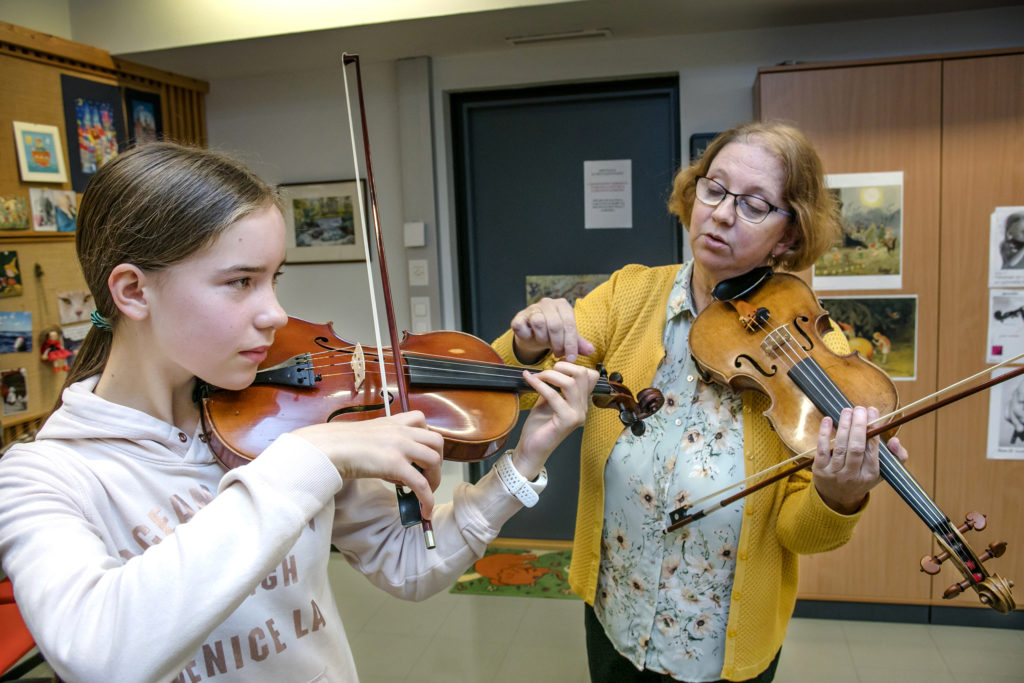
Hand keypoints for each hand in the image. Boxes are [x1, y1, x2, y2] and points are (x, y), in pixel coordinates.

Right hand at [292, 411, 443, 518]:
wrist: (327, 448)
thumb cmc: (339, 444)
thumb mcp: (367, 437)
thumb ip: (384, 446)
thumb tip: (395, 471)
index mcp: (393, 422)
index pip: (421, 421)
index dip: (425, 440)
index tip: (420, 456)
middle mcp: (401, 431)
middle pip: (436, 441)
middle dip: (437, 461)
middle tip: (427, 476)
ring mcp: (400, 446)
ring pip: (434, 460)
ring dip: (435, 478)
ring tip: (426, 492)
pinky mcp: (395, 464)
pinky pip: (421, 484)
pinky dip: (427, 499)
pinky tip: (424, 511)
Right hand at [510, 297, 594, 363]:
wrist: (532, 332)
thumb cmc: (552, 333)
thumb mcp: (567, 337)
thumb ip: (579, 344)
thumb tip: (591, 350)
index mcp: (562, 306)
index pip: (569, 324)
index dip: (571, 344)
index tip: (572, 358)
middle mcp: (548, 303)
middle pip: (555, 324)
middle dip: (558, 344)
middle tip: (559, 354)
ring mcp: (532, 309)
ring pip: (539, 322)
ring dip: (543, 338)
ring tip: (545, 343)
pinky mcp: (519, 316)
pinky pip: (521, 325)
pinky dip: (527, 335)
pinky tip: (530, 337)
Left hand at [511, 361, 597, 479]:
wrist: (532, 449)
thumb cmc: (539, 427)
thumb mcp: (547, 401)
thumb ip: (553, 386)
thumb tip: (552, 368)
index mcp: (580, 402)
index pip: (591, 375)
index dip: (573, 365)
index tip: (555, 365)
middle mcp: (582, 408)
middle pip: (582, 374)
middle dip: (562, 366)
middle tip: (545, 371)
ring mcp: (576, 415)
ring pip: (571, 383)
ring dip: (550, 375)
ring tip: (536, 376)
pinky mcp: (566, 421)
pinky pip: (554, 395)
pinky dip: (540, 384)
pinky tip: (529, 380)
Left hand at [813, 406, 907, 514]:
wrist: (837, 497)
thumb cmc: (862, 478)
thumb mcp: (883, 472)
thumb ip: (896, 456)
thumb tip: (895, 441)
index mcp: (870, 474)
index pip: (873, 450)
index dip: (873, 430)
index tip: (873, 412)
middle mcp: (853, 475)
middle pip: (856, 448)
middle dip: (858, 426)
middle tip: (860, 408)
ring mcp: (835, 473)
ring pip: (840, 447)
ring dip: (844, 426)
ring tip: (847, 410)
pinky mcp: (819, 470)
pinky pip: (822, 450)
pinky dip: (824, 434)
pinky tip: (828, 420)